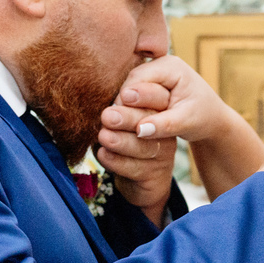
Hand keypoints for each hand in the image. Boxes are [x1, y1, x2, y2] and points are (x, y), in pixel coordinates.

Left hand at [97, 85, 175, 225]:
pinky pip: (136, 169)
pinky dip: (117, 162)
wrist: (137, 179)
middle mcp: (165, 132)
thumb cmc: (123, 137)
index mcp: (159, 110)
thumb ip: (118, 102)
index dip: (144, 95)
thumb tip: (98, 84)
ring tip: (103, 136)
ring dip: (121, 141)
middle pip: (150, 122)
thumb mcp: (121, 116)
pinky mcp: (155, 176)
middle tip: (107, 116)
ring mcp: (162, 155)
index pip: (158, 98)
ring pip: (144, 147)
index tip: (123, 94)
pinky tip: (102, 155)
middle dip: (128, 118)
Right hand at [111, 56, 263, 201]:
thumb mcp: (187, 122)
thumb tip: (140, 130)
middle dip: (120, 102)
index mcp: (171, 66)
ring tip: (109, 124)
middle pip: (130, 81)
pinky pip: (131, 94)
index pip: (139, 79)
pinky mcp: (148, 84)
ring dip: (121, 105)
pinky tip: (118, 121)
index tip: (113, 117)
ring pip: (128, 87)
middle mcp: (160, 64)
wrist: (210, 118)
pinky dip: (126, 107)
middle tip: (106, 121)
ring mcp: (153, 73)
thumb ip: (164, 125)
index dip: (126, 99)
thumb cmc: (202, 118)